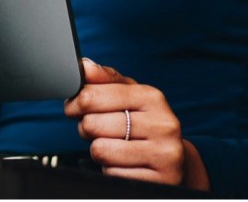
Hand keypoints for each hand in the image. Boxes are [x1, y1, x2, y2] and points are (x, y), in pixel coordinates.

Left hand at [63, 59, 208, 188]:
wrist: (173, 161)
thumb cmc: (143, 123)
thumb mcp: (129, 96)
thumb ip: (105, 79)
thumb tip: (84, 66)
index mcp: (151, 97)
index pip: (92, 96)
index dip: (75, 103)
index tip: (73, 108)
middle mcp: (162, 124)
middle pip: (92, 124)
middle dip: (86, 128)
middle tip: (97, 130)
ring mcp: (164, 154)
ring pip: (100, 150)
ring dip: (98, 150)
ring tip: (113, 146)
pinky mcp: (160, 181)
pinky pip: (112, 174)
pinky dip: (111, 170)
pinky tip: (124, 164)